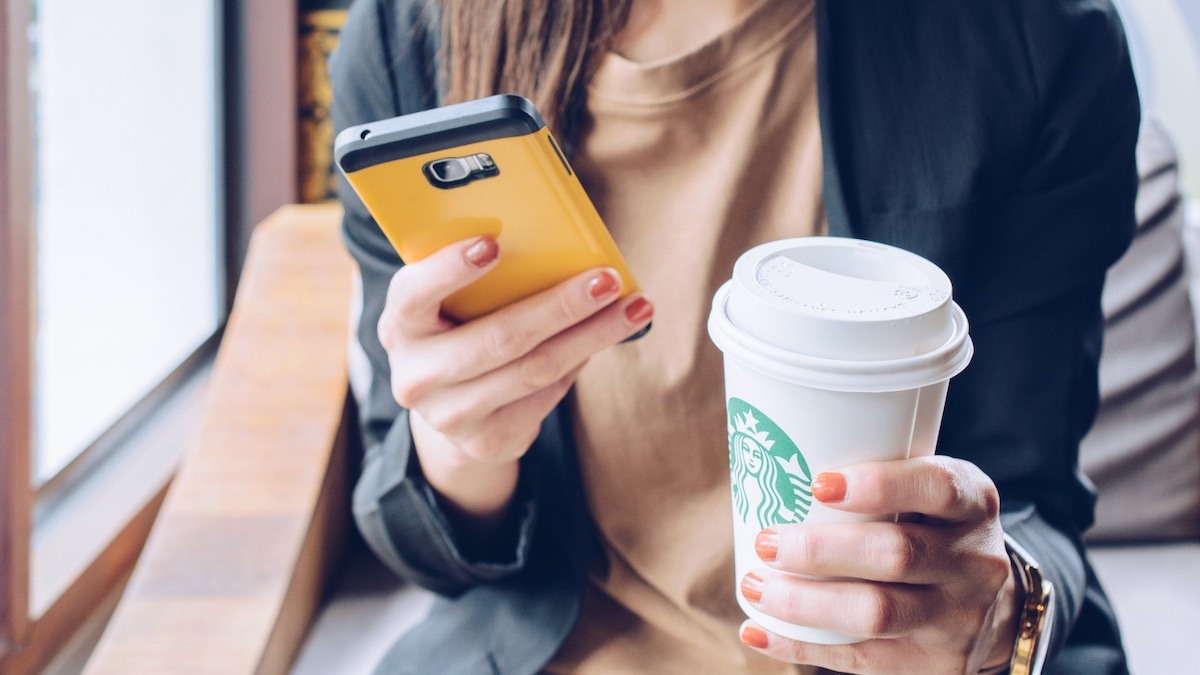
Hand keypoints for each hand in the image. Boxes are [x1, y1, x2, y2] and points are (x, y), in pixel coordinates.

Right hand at [378, 235, 652, 527]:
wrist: (450, 408)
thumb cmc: (461, 329)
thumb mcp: (453, 303)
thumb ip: (487, 279)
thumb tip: (565, 252)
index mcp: (400, 324)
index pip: (414, 293)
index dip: (449, 269)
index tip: (492, 244)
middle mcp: (416, 374)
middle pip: (499, 337)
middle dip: (561, 305)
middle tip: (607, 280)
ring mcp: (448, 415)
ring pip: (535, 369)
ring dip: (592, 336)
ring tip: (632, 308)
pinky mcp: (486, 442)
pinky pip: (546, 394)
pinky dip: (578, 362)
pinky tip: (603, 338)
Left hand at [737, 456, 1019, 674]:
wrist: (997, 606)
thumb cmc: (933, 529)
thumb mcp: (930, 493)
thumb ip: (876, 478)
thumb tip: (770, 460)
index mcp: (973, 503)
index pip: (938, 488)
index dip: (880, 485)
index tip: (817, 485)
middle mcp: (974, 562)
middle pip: (897, 555)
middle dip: (820, 550)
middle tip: (766, 541)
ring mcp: (957, 619)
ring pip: (876, 614)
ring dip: (803, 602)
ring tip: (754, 585)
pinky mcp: (933, 664)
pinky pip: (860, 660)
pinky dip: (799, 646)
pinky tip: (757, 630)